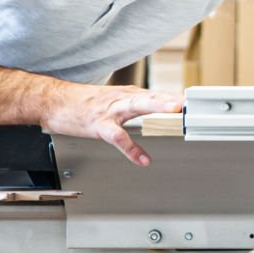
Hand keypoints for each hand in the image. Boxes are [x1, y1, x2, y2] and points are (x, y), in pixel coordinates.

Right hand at [40, 84, 183, 165]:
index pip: (158, 94)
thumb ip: (138, 105)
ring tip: (174, 112)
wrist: (54, 101)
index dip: (179, 99)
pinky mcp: (98, 125)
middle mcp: (123, 99)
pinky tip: (143, 159)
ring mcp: (110, 111)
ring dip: (156, 107)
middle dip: (172, 98)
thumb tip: (160, 109)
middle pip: (151, 96)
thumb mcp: (115, 100)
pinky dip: (131, 149)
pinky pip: (117, 137)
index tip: (199, 104)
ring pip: (136, 107)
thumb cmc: (84, 103)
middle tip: (191, 102)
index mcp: (129, 94)